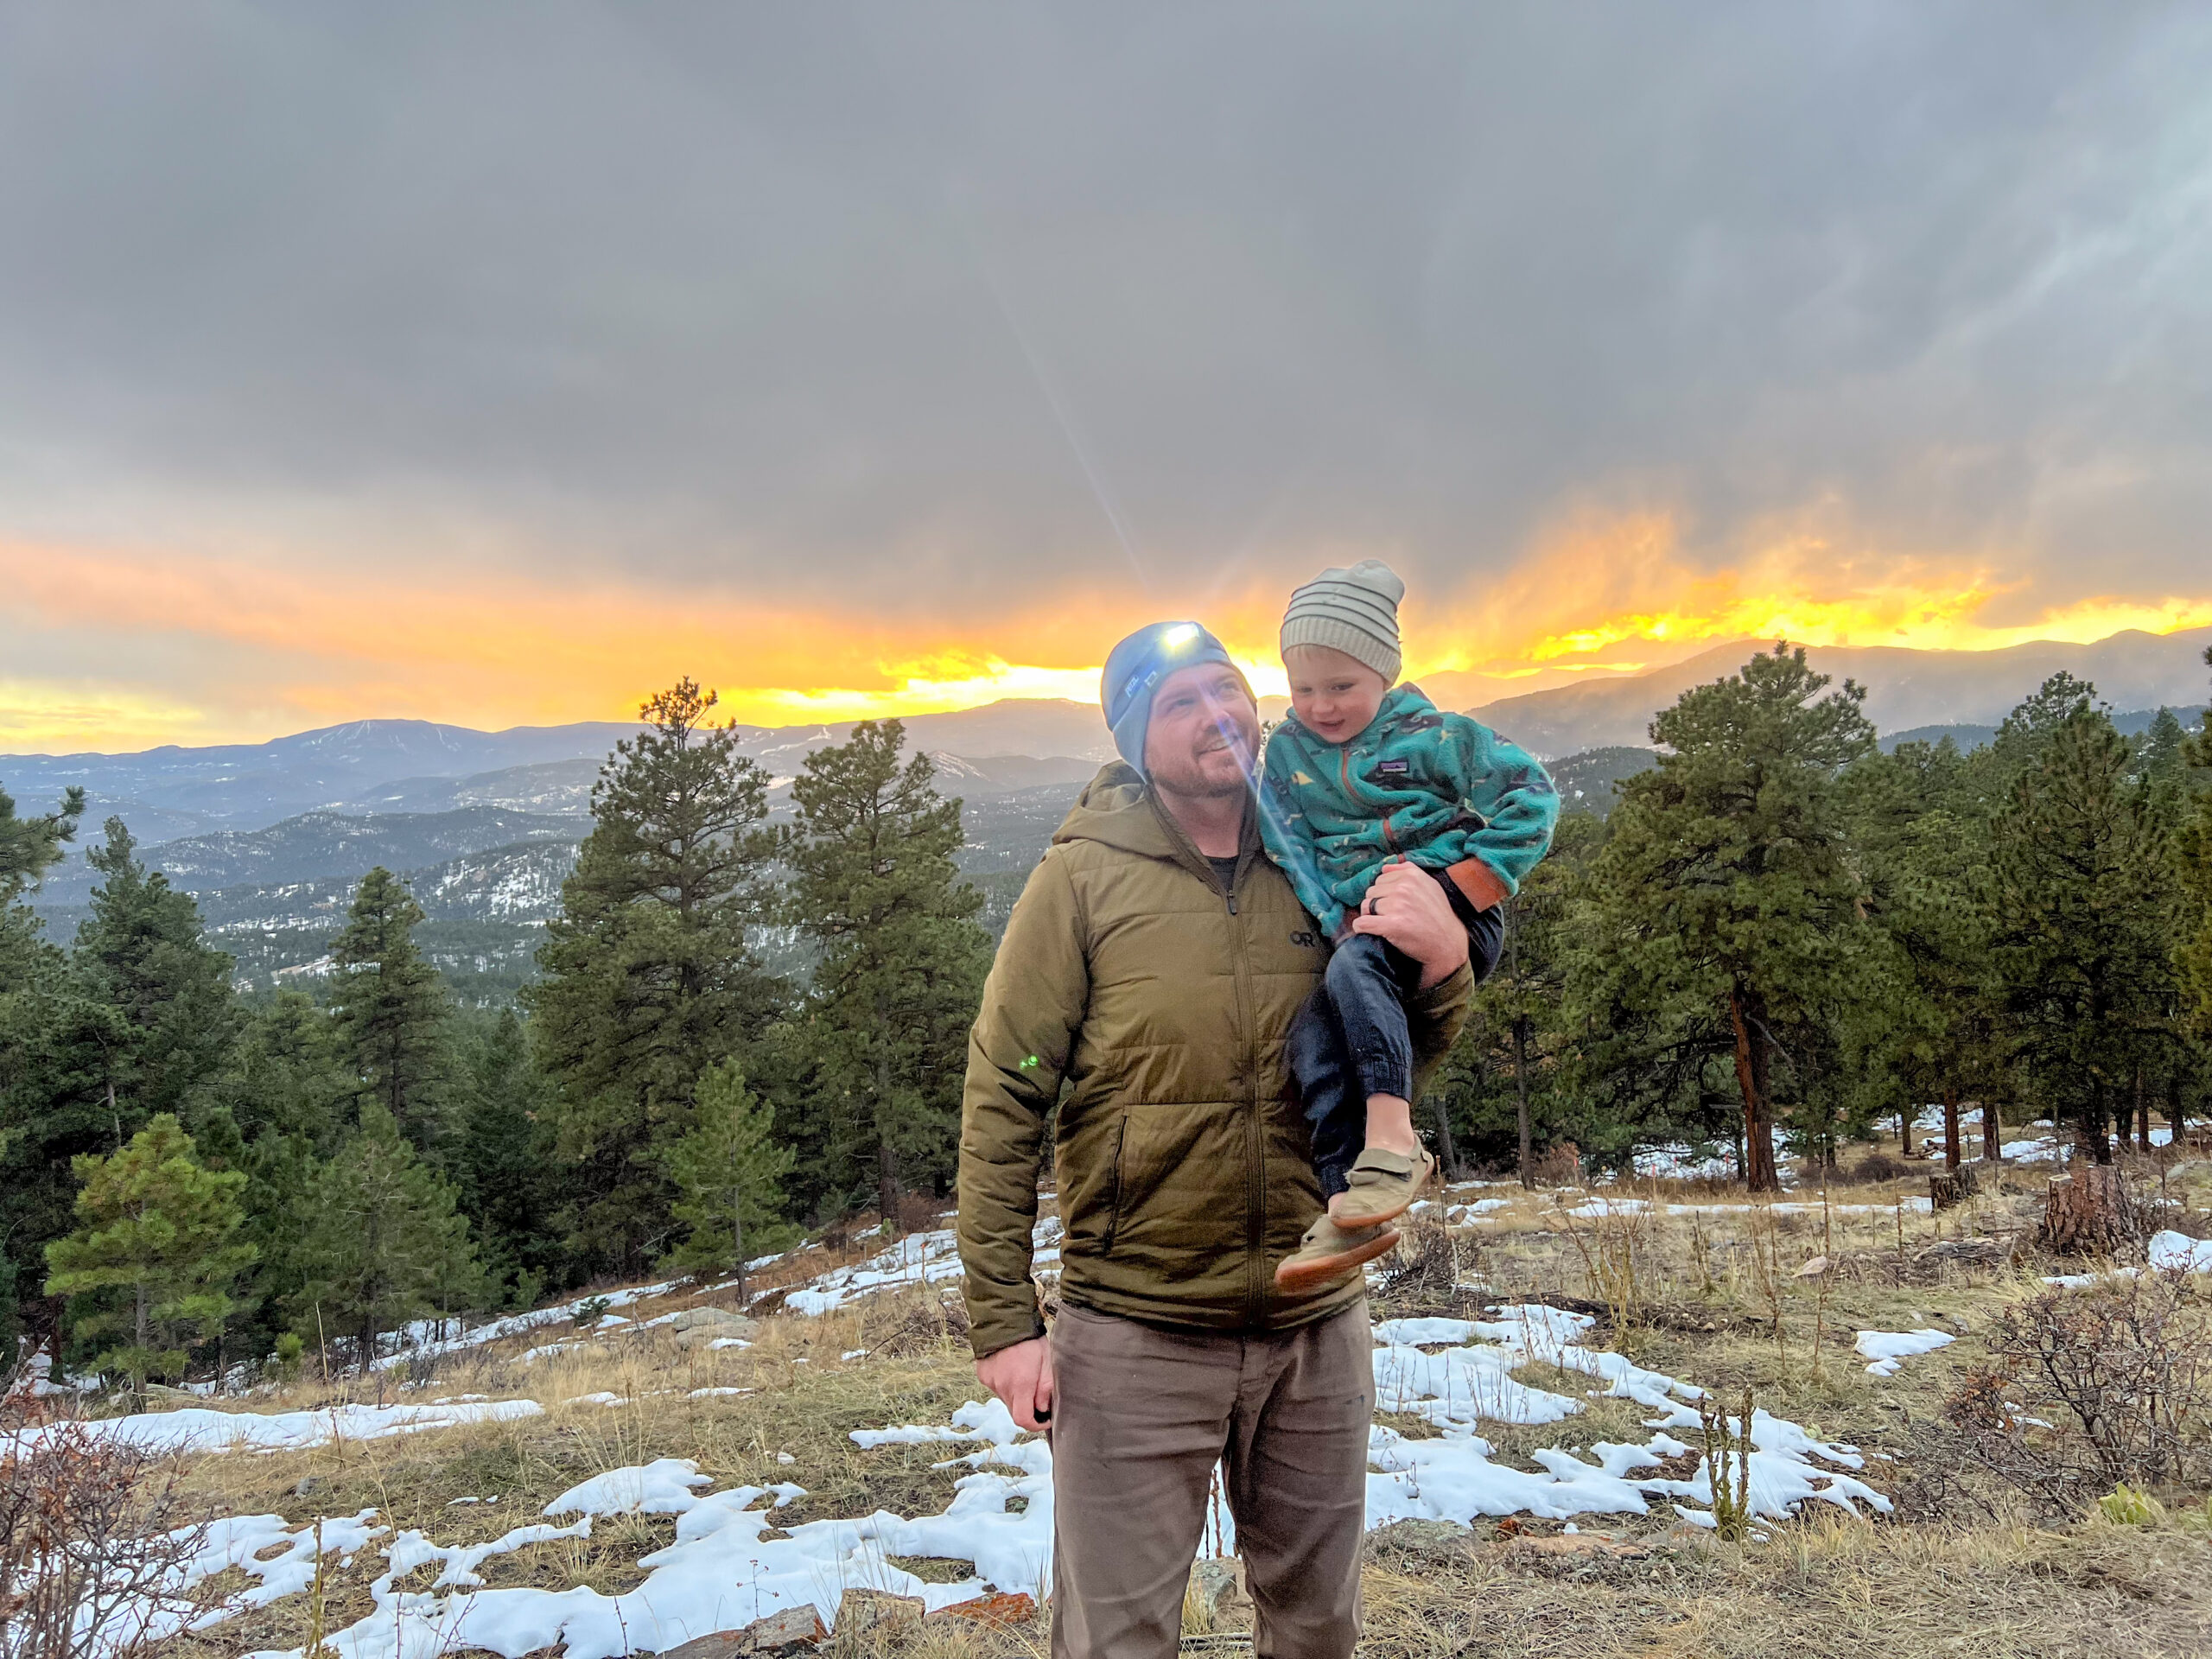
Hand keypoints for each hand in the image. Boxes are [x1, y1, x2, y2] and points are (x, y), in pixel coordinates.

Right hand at [975, 1336, 1054, 1431]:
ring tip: (1024, 1374)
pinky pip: (996, 1388)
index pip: (1023, 1420)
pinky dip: (1005, 1384)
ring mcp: (990, 1381)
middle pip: (1014, 1411)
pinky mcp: (983, 1375)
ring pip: (1005, 1399)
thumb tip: (1043, 1409)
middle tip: (1037, 1393)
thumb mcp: (1047, 1360)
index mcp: (1021, 1384)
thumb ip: (1046, 1388)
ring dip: (1016, 1395)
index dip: (1036, 1424)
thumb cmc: (1030, 1338)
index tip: (1045, 1419)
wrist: (1003, 1317)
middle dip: (1027, 1408)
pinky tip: (1011, 1368)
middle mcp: (1002, 1386)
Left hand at [1352, 860, 1469, 988]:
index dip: (1384, 892)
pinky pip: (1362, 923)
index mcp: (1412, 875)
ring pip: (1365, 906)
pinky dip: (1360, 928)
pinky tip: (1365, 930)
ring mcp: (1398, 906)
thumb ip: (1408, 871)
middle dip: (1377, 903)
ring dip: (1371, 916)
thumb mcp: (1430, 886)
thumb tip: (1385, 867)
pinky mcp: (1392, 925)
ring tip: (1385, 924)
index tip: (1393, 903)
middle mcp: (1404, 887)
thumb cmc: (1438, 915)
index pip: (1381, 878)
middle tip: (1391, 915)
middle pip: (1371, 891)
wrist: (1448, 943)